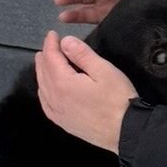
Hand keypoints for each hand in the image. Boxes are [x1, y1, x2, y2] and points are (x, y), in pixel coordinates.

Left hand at [34, 32, 136, 152]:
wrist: (125, 131)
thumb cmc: (118, 99)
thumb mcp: (104, 71)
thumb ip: (83, 55)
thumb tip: (65, 41)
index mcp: (64, 83)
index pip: (51, 59)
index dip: (50, 44)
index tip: (52, 34)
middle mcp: (55, 98)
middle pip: (44, 73)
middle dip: (45, 57)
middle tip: (48, 46)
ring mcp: (58, 113)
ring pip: (42, 89)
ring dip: (42, 73)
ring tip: (44, 63)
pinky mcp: (64, 123)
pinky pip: (46, 105)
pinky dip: (43, 92)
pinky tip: (46, 90)